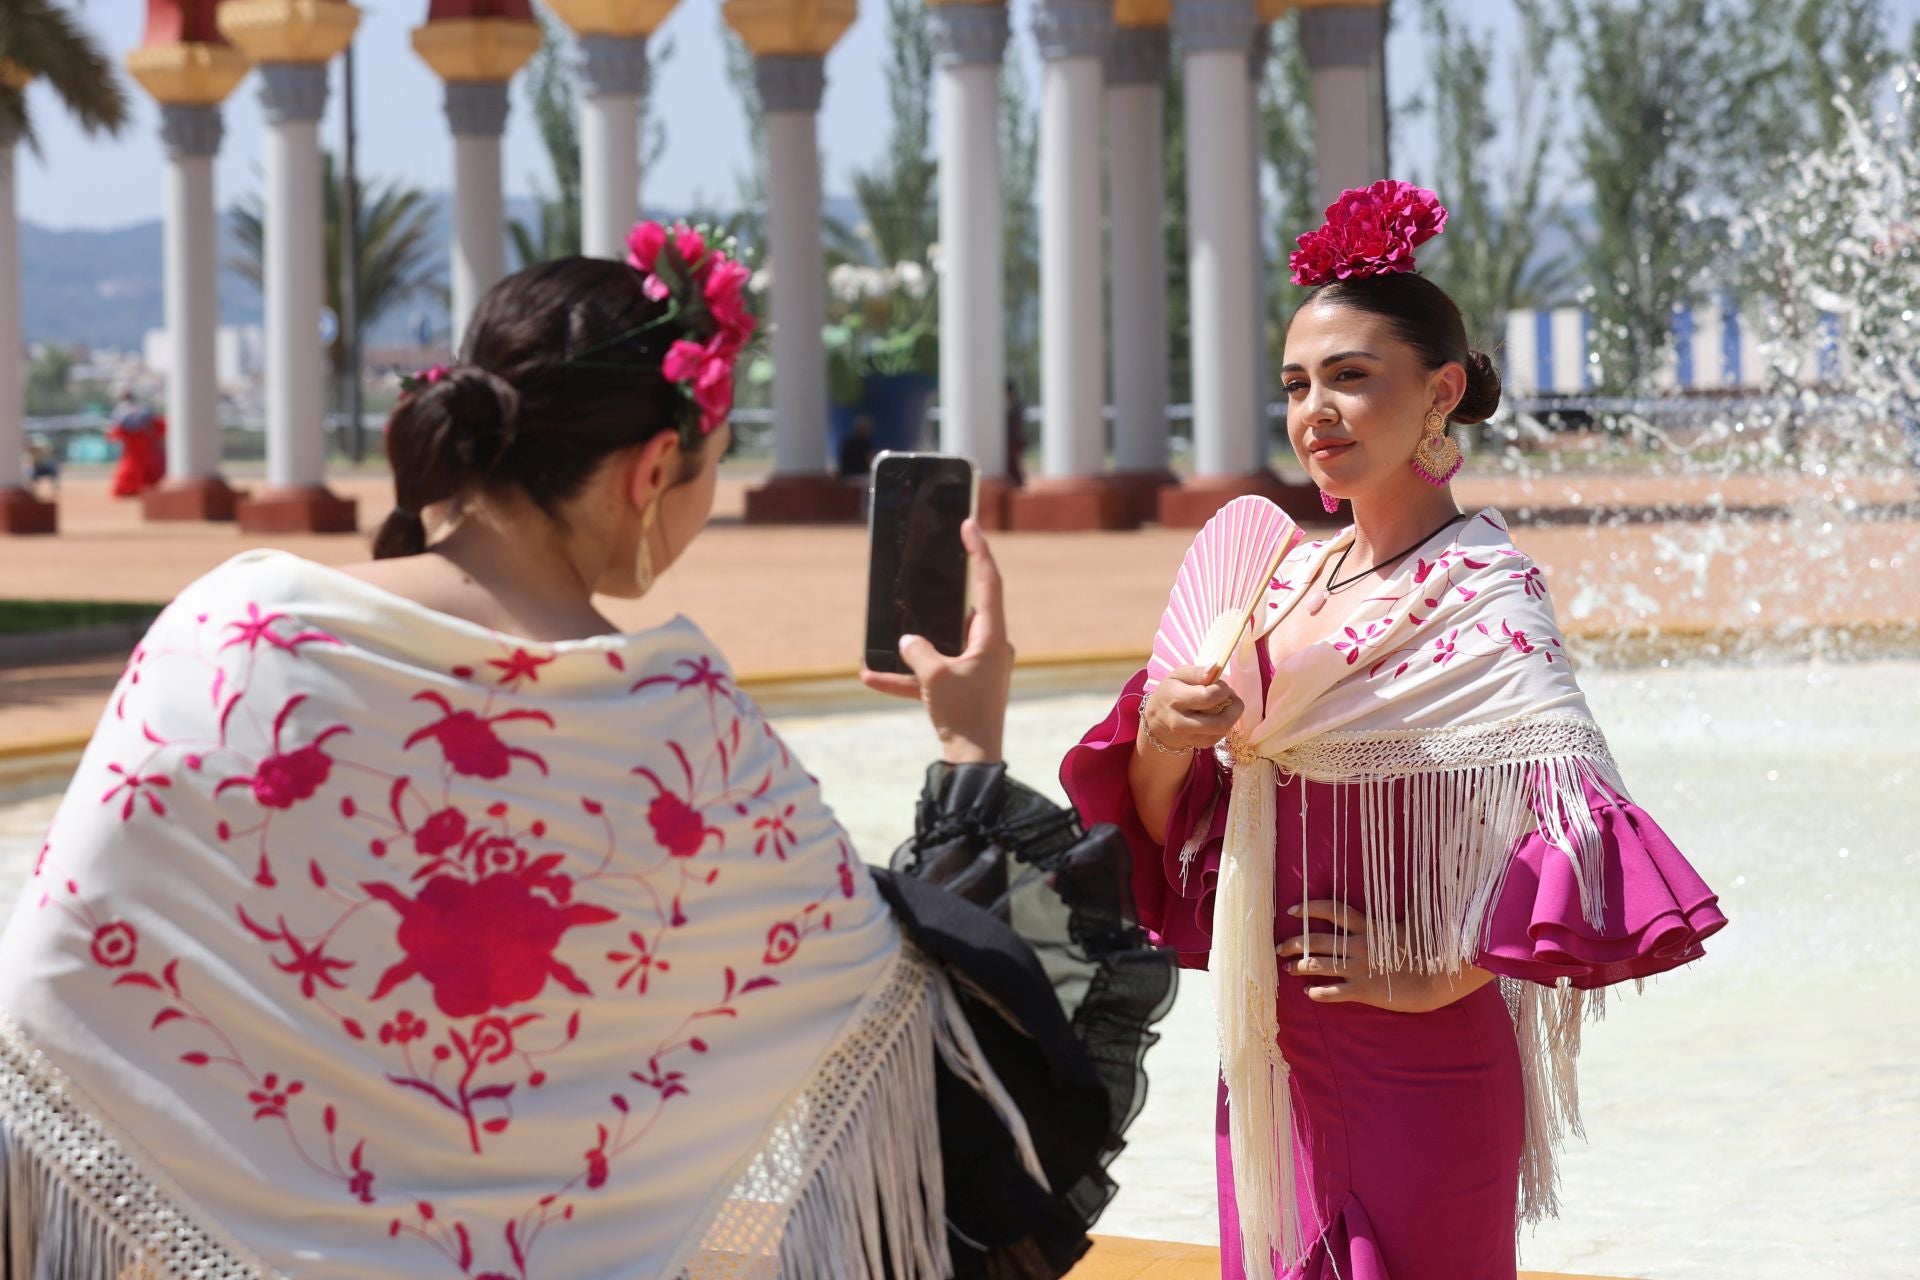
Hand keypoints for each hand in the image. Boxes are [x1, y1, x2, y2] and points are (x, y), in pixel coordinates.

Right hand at [860, 519, 1013, 764]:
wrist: (973, 762)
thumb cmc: (963, 715)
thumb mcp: (935, 677)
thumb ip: (918, 651)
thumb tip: (907, 641)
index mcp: (993, 638)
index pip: (989, 584)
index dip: (979, 552)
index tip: (969, 525)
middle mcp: (991, 649)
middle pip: (966, 610)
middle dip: (941, 596)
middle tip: (928, 569)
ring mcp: (979, 669)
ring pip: (943, 644)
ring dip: (914, 645)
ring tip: (885, 636)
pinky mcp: (964, 689)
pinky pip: (932, 675)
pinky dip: (908, 676)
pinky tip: (871, 678)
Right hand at [1138, 665, 1243, 755]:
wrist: (1158, 720)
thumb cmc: (1171, 692)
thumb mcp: (1178, 676)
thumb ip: (1197, 672)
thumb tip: (1215, 669)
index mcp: (1175, 699)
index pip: (1208, 697)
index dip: (1223, 689)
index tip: (1221, 684)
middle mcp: (1181, 722)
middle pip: (1219, 721)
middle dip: (1234, 706)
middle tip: (1231, 696)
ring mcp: (1190, 737)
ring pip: (1222, 730)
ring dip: (1232, 715)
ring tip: (1227, 704)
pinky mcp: (1200, 745)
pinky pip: (1221, 736)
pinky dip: (1226, 723)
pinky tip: (1219, 715)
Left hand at [1275, 900, 1494, 1013]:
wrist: (1438, 979)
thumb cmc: (1430, 947)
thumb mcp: (1418, 919)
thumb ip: (1410, 900)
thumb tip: (1417, 877)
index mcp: (1369, 926)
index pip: (1332, 911)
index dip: (1310, 908)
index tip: (1292, 909)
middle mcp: (1359, 946)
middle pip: (1317, 940)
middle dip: (1294, 943)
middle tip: (1278, 947)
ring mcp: (1359, 969)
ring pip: (1319, 965)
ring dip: (1300, 967)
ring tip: (1288, 968)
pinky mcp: (1363, 991)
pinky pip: (1333, 992)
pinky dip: (1318, 993)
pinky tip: (1308, 993)